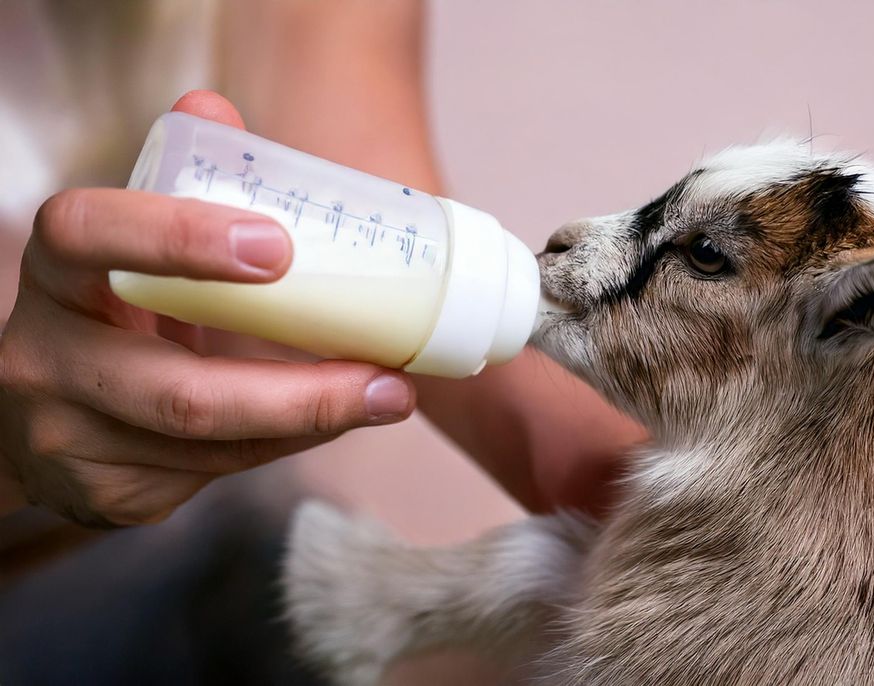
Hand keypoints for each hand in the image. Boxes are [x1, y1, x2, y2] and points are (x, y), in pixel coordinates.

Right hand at [0, 91, 415, 526]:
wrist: (33, 418)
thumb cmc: (110, 313)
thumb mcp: (129, 249)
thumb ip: (174, 183)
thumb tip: (214, 109)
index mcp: (57, 273)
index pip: (90, 235)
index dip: (178, 237)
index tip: (278, 246)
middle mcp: (45, 362)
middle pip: (180, 393)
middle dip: (300, 393)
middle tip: (390, 380)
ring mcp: (69, 439)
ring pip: (213, 444)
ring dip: (314, 422)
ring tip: (387, 397)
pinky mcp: (106, 494)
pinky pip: (217, 473)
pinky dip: (286, 444)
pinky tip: (330, 420)